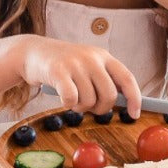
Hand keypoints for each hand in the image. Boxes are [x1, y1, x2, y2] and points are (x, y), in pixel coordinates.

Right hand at [17, 36, 141, 117]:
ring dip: (80, 107)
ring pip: (89, 101)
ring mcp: (75, 64)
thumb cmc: (64, 65)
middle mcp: (92, 58)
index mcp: (103, 56)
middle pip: (109, 95)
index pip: (127, 78)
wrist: (32, 52)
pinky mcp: (58, 72)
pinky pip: (71, 100)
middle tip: (89, 107)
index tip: (135, 114)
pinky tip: (61, 96)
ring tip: (72, 97)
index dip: (135, 98)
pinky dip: (67, 104)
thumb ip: (105, 79)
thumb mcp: (88, 65)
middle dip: (101, 108)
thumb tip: (126, 102)